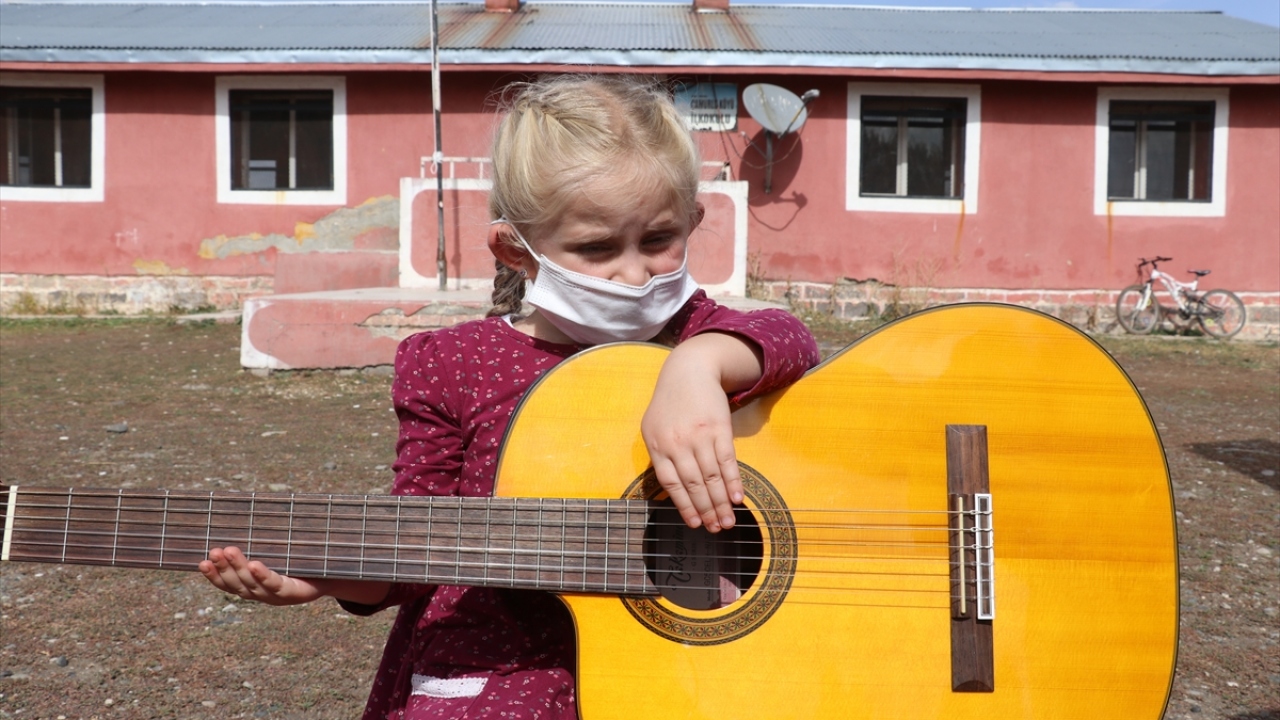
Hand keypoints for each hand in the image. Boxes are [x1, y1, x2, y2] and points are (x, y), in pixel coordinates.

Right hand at [199, 546, 323, 605]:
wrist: (327, 578)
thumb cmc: (298, 563)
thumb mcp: (275, 552)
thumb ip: (260, 541)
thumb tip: (244, 511)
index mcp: (252, 586)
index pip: (228, 583)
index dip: (214, 575)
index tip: (202, 562)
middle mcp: (260, 594)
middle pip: (237, 583)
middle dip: (223, 567)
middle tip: (214, 551)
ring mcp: (274, 596)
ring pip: (252, 583)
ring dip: (238, 567)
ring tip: (229, 551)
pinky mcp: (291, 593)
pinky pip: (274, 584)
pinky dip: (263, 575)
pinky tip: (255, 565)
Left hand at [641, 333, 762, 532]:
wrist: (689, 371)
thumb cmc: (670, 404)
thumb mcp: (654, 427)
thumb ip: (661, 455)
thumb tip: (675, 490)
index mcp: (658, 446)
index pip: (672, 485)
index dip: (685, 507)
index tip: (696, 524)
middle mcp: (678, 443)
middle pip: (694, 485)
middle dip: (707, 510)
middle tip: (717, 529)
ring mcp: (699, 436)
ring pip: (711, 477)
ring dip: (722, 502)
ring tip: (728, 521)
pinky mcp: (719, 428)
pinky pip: (727, 461)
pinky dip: (733, 481)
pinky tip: (738, 498)